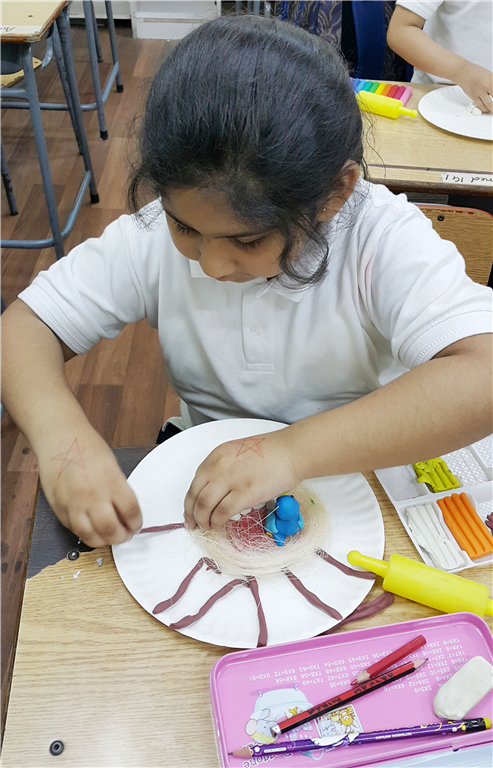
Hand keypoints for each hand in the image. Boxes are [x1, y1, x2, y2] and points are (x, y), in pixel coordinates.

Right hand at [37, 428, 141, 546]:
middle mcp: (92, 494)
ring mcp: (73, 502)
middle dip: (121, 537)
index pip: (130, 511)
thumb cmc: (87, 447)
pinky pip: (74, 529)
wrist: (60, 438)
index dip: (136, 523)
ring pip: (89, 535)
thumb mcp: (112, 465)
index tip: (136, 526)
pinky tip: (92, 529)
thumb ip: (119, 490)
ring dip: (103, 541)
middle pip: (110, 529)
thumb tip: (126, 514)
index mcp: (110, 480)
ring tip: (109, 537)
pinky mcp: (59, 507)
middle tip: (124, 535)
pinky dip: (85, 533)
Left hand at [184, 428, 302, 530]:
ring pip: (205, 506)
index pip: (195, 482)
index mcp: (216, 456)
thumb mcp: (237, 452)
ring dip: (203, 520)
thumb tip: (217, 491)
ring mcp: (230, 480)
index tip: (190, 511)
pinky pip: (222, 513)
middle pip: (195, 495)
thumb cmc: (272, 452)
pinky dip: (218, 522)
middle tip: (194, 524)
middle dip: (192, 514)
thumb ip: (223, 469)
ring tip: (207, 526)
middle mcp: (218, 466)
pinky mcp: (244, 493)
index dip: (190, 501)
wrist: (291, 451)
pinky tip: (220, 525)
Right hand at [456, 62, 492, 112]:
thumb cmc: (475, 72)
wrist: (463, 72)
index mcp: (492, 79)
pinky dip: (484, 109)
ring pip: (489, 104)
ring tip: (492, 109)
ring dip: (492, 109)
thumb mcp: (489, 75)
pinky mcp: (473, 96)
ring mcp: (480, 91)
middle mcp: (487, 85)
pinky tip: (486, 109)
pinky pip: (480, 105)